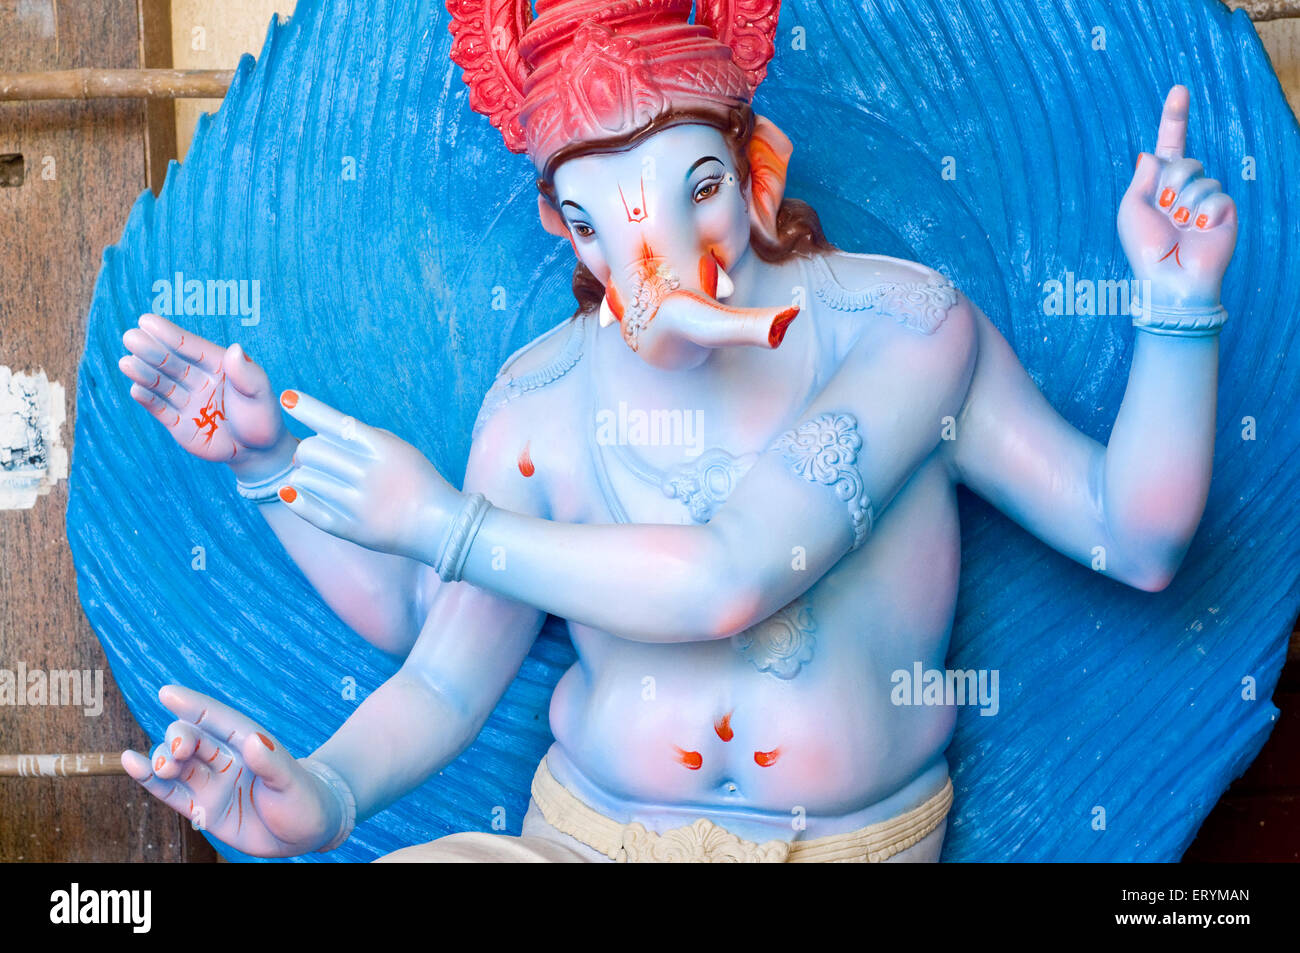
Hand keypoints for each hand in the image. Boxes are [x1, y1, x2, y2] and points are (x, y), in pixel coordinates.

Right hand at [119, 314, 295, 480]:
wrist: (258, 451)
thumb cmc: (261, 416)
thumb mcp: (260, 393)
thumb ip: (246, 374)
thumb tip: (235, 349)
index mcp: (217, 364)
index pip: (191, 347)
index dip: (169, 334)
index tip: (146, 320)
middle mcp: (197, 379)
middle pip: (171, 363)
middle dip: (151, 351)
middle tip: (130, 337)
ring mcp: (186, 400)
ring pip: (162, 384)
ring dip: (144, 373)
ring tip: (126, 362)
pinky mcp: (178, 423)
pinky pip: (161, 409)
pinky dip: (148, 399)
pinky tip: (136, 389)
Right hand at [122, 685, 344, 857]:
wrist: (305, 832)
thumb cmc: (305, 799)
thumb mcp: (292, 781)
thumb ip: (272, 763)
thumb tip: (252, 742)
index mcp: (248, 741)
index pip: (217, 719)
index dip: (193, 706)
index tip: (167, 693)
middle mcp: (225, 758)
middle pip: (194, 740)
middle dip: (180, 739)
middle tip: (179, 750)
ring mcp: (212, 783)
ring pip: (178, 765)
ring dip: (164, 761)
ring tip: (165, 767)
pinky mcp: (202, 809)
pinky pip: (171, 792)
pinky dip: (150, 780)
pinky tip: (132, 764)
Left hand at [275, 389, 460, 564]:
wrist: (442, 525)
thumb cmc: (417, 480)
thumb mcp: (398, 448)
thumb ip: (362, 436)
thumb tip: (315, 431)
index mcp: (382, 449)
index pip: (336, 421)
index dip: (307, 408)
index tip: (287, 398)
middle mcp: (368, 473)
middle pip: (312, 450)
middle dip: (308, 451)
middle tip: (316, 459)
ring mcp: (359, 503)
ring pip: (305, 479)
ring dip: (306, 475)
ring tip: (320, 480)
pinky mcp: (351, 529)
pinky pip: (309, 510)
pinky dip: (295, 498)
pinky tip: (290, 492)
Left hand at [1118, 85, 1237, 307]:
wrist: (1169, 278)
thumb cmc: (1145, 248)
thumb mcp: (1131, 209)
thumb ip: (1142, 177)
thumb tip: (1154, 152)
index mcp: (1157, 186)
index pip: (1169, 146)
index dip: (1174, 118)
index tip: (1179, 90)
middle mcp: (1182, 189)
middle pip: (1183, 162)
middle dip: (1171, 184)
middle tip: (1164, 211)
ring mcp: (1204, 200)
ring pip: (1201, 179)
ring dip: (1184, 204)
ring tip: (1180, 227)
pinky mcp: (1223, 212)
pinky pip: (1216, 195)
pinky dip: (1203, 213)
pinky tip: (1199, 230)